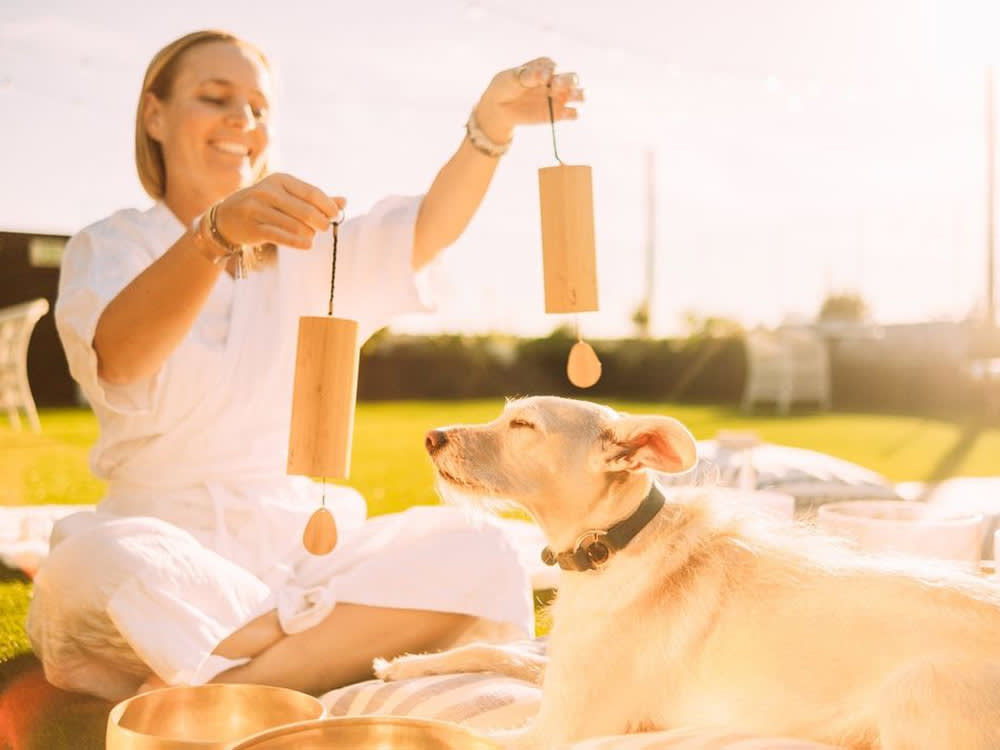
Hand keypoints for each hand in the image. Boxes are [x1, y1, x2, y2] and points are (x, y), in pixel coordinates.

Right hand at [215, 173, 345, 249]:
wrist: (228, 217)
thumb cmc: (266, 206)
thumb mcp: (288, 196)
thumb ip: (315, 199)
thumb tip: (344, 201)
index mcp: (280, 180)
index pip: (312, 193)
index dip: (329, 206)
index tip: (337, 216)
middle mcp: (268, 191)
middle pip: (306, 210)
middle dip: (321, 221)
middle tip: (325, 228)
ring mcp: (258, 209)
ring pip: (295, 225)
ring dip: (309, 233)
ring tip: (311, 235)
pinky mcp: (253, 227)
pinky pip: (281, 237)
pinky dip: (297, 242)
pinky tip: (307, 245)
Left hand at [474, 57, 582, 143]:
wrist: (499, 108)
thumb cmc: (506, 86)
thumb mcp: (513, 77)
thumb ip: (530, 75)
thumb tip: (546, 75)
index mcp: (546, 67)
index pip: (554, 67)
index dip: (550, 72)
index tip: (540, 78)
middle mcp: (556, 80)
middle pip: (574, 78)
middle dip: (569, 80)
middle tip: (555, 86)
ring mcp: (559, 97)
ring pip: (581, 94)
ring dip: (579, 95)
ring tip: (570, 98)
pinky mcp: (558, 114)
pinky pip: (574, 113)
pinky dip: (573, 113)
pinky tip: (564, 114)